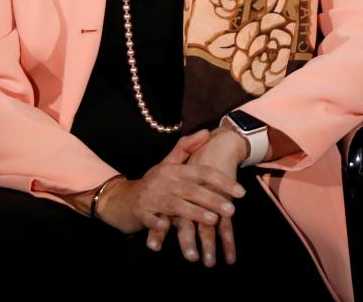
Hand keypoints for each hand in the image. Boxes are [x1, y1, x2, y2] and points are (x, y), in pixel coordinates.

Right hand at [151, 124, 247, 266]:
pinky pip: (151, 220)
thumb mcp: (167, 164)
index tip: (241, 192)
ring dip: (194, 213)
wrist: (121, 200)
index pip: (201, 172)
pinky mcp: (140, 213)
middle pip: (191, 189)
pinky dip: (158, 225)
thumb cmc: (152, 185)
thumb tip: (206, 132)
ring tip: (212, 220)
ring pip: (175, 205)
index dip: (221, 180)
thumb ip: (186, 148)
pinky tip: (167, 230)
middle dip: (212, 199)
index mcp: (173, 169)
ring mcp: (151, 197)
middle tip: (231, 210)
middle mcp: (163, 181)